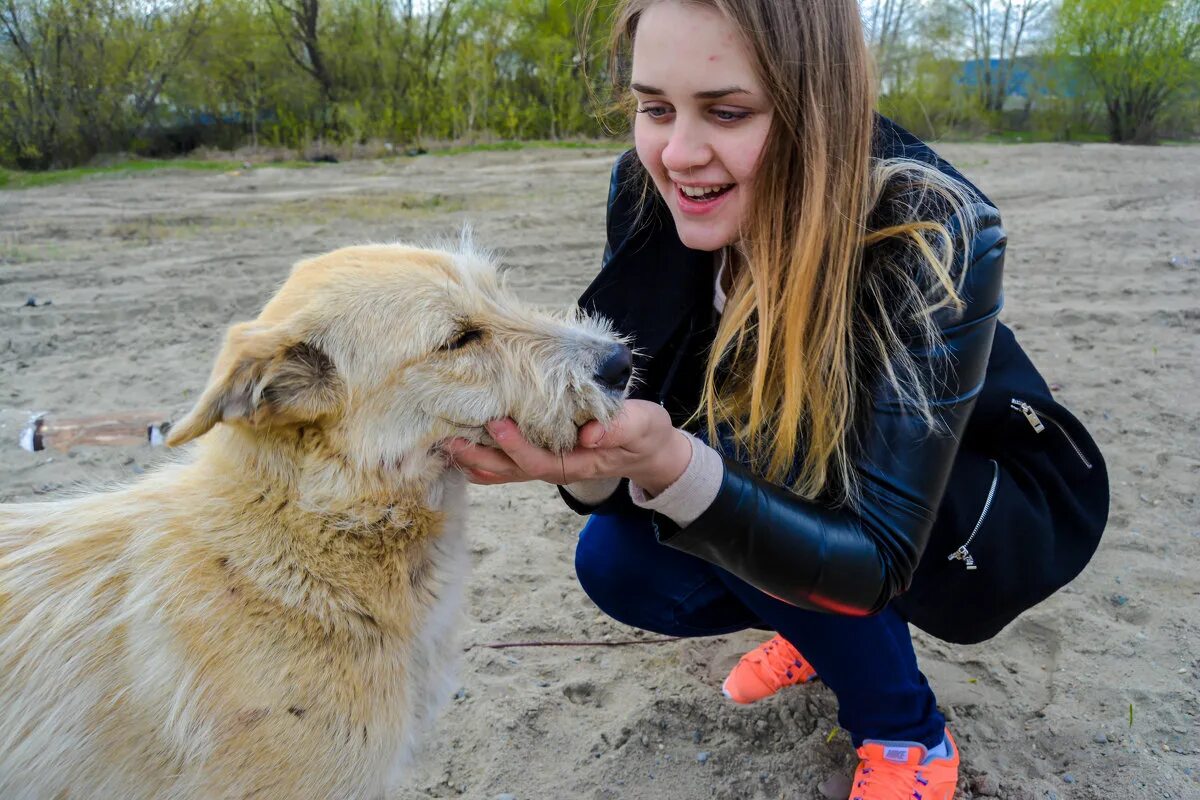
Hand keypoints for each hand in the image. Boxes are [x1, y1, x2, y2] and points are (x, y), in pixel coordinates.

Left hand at [445, 400, 692, 494]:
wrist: (646, 450)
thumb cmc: (644, 434)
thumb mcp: (641, 426)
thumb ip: (618, 429)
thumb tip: (591, 432)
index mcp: (579, 462)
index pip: (541, 461)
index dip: (517, 447)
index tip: (497, 424)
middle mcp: (557, 467)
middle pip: (511, 471)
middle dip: (481, 457)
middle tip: (452, 439)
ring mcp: (547, 464)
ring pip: (503, 470)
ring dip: (473, 460)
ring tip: (445, 444)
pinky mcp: (541, 456)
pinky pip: (506, 464)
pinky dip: (481, 459)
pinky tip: (459, 449)